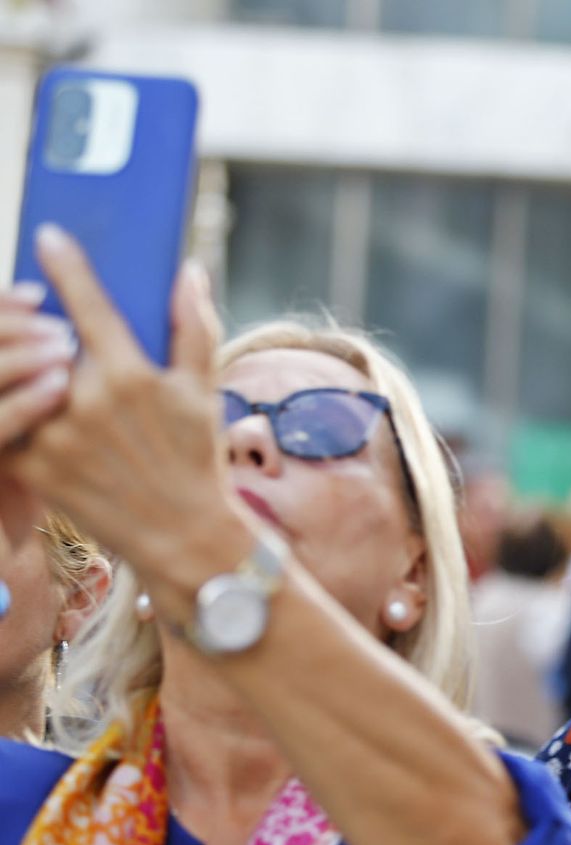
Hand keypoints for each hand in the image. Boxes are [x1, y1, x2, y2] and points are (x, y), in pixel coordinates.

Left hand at [0, 225, 236, 604]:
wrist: (181, 534)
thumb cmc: (196, 458)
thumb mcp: (203, 391)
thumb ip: (194, 326)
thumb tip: (189, 271)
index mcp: (130, 375)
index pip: (88, 305)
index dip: (66, 265)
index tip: (49, 236)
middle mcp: (86, 401)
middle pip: (42, 339)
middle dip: (36, 323)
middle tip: (34, 313)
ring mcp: (54, 435)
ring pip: (18, 377)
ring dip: (20, 363)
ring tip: (35, 364)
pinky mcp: (32, 465)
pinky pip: (8, 420)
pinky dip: (16, 406)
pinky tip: (27, 402)